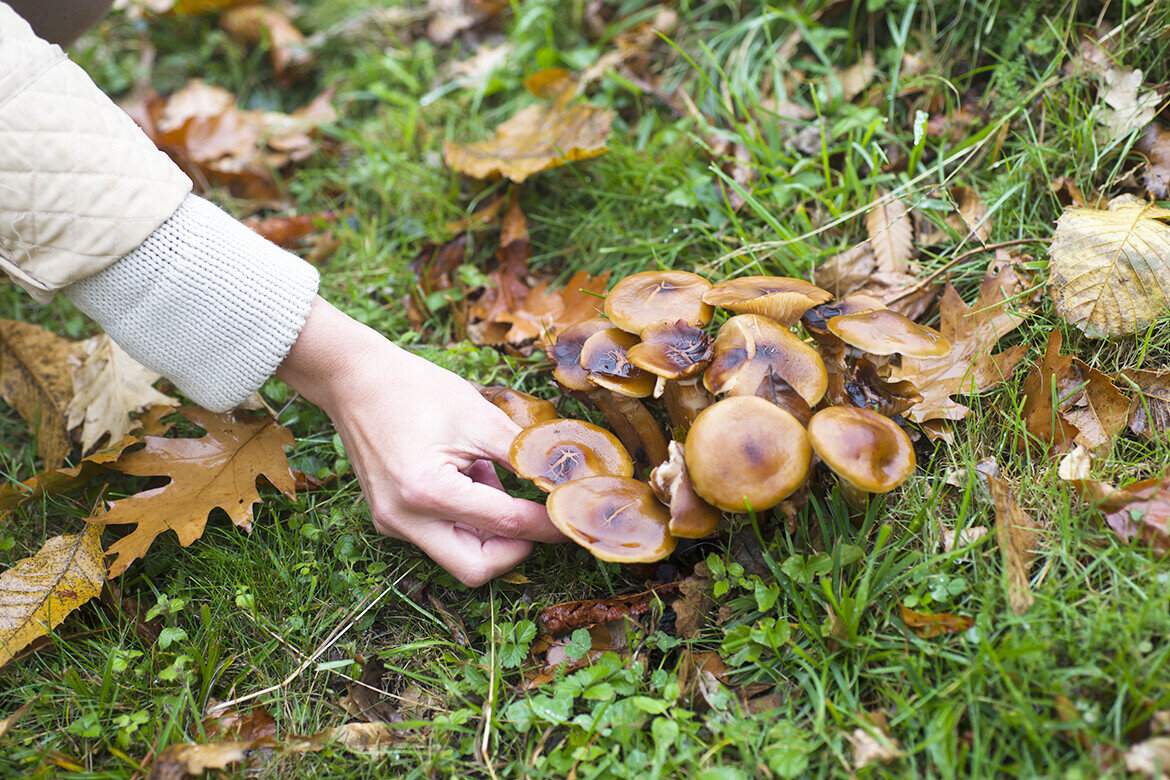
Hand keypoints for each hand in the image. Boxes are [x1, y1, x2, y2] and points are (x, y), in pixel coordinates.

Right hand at [276, 297, 563, 584]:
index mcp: (427, 491)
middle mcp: (404, 519)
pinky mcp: (388, 520)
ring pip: (458, 556)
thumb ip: (525, 455)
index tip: (574, 515)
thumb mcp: (480, 417)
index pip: (505, 524)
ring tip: (487, 476)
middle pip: (476, 568)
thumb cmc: (416, 390)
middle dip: (515, 548)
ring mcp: (392, 523)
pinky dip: (465, 519)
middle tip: (539, 516)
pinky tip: (465, 477)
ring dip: (489, 531)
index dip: (547, 522)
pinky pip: (438, 538)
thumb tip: (566, 483)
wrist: (354, 379)